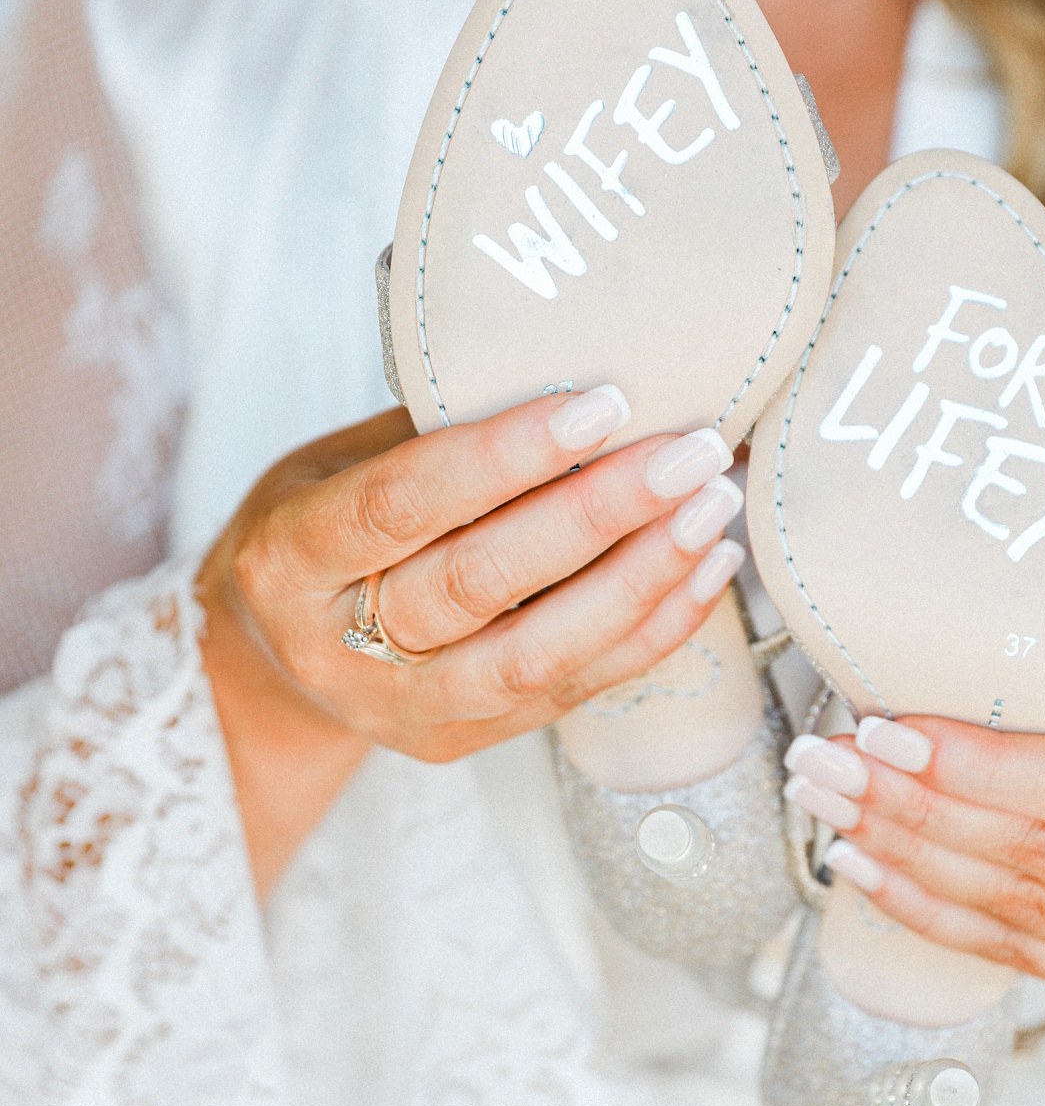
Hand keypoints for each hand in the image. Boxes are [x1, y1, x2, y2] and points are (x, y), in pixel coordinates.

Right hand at [199, 386, 745, 889]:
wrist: (272, 661)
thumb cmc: (324, 526)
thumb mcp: (339, 462)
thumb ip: (434, 430)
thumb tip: (583, 363)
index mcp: (289, 557)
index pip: (401, 503)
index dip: (503, 455)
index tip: (602, 403)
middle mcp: (335, 647)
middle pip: (478, 583)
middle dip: (597, 514)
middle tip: (689, 453)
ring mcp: (401, 708)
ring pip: (534, 655)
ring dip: (640, 580)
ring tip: (710, 509)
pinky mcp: (461, 742)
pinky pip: (570, 691)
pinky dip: (649, 631)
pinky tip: (705, 571)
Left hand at [781, 647, 1044, 999]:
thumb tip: (933, 648)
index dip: (981, 768)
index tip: (886, 730)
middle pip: (1041, 854)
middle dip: (914, 808)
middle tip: (822, 761)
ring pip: (1020, 910)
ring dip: (905, 858)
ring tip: (823, 805)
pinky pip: (1020, 952)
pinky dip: (931, 912)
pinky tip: (862, 869)